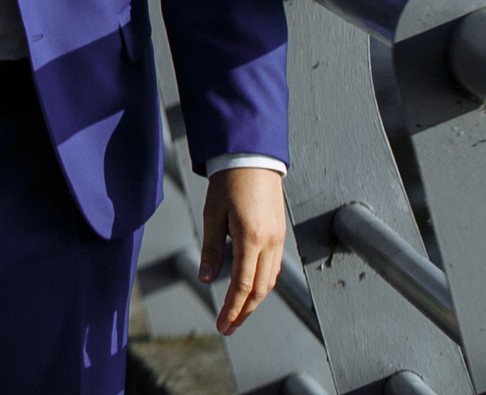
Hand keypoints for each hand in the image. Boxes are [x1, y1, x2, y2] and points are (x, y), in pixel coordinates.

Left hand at [199, 166, 286, 334]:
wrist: (252, 158)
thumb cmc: (228, 182)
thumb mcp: (212, 215)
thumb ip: (211, 249)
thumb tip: (206, 278)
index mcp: (251, 237)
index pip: (243, 285)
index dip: (232, 309)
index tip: (222, 325)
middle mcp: (270, 242)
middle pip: (260, 289)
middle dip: (243, 311)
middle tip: (228, 327)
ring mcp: (278, 239)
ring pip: (270, 281)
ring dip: (254, 300)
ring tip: (237, 313)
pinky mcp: (280, 235)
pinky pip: (274, 267)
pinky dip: (262, 283)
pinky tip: (250, 289)